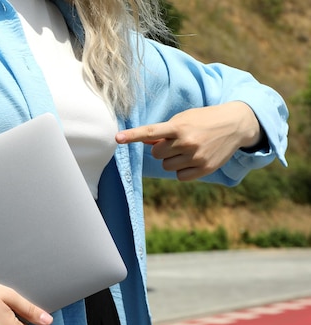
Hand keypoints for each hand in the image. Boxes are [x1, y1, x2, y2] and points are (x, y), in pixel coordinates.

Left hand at [115, 102, 261, 180]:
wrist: (235, 124)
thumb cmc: (203, 120)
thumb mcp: (184, 119)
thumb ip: (164, 132)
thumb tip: (146, 144)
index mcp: (179, 127)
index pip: (150, 132)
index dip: (132, 135)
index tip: (117, 138)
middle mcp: (187, 142)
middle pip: (157, 155)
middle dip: (163, 149)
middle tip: (176, 142)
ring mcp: (196, 157)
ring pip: (167, 166)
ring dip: (173, 160)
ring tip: (188, 149)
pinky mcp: (205, 168)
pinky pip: (180, 176)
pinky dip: (183, 170)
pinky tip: (194, 159)